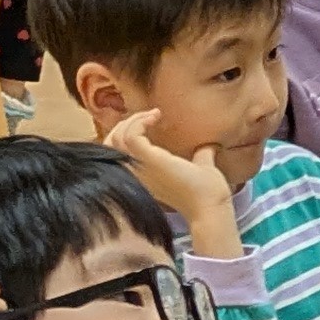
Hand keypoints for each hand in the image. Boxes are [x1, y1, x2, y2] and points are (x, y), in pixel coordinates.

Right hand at [104, 109, 240, 256]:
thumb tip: (209, 147)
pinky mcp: (147, 160)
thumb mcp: (199, 168)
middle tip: (148, 116)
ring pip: (116, 138)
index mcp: (142, 177)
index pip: (116, 154)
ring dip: (133, 121)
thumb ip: (200, 156)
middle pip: (109, 145)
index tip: (148, 123)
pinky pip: (130, 136)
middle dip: (124, 125)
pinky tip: (155, 117)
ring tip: (153, 115)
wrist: (211, 204)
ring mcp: (139, 167)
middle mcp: (135, 173)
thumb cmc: (206, 193)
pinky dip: (139, 122)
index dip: (125, 135)